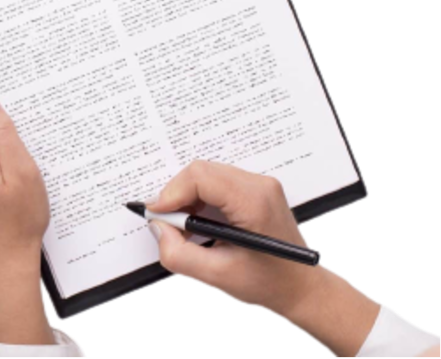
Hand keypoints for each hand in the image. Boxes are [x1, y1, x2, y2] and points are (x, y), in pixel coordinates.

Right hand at [146, 160, 322, 317]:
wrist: (302, 288)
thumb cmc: (269, 284)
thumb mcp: (217, 276)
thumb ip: (179, 254)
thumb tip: (158, 228)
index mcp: (254, 202)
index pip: (200, 177)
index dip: (172, 193)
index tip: (156, 215)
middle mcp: (259, 185)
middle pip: (201, 172)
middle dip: (177, 195)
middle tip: (168, 225)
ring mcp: (259, 184)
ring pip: (207, 175)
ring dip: (188, 197)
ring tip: (185, 228)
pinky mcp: (256, 189)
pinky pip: (217, 182)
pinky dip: (200, 198)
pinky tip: (199, 223)